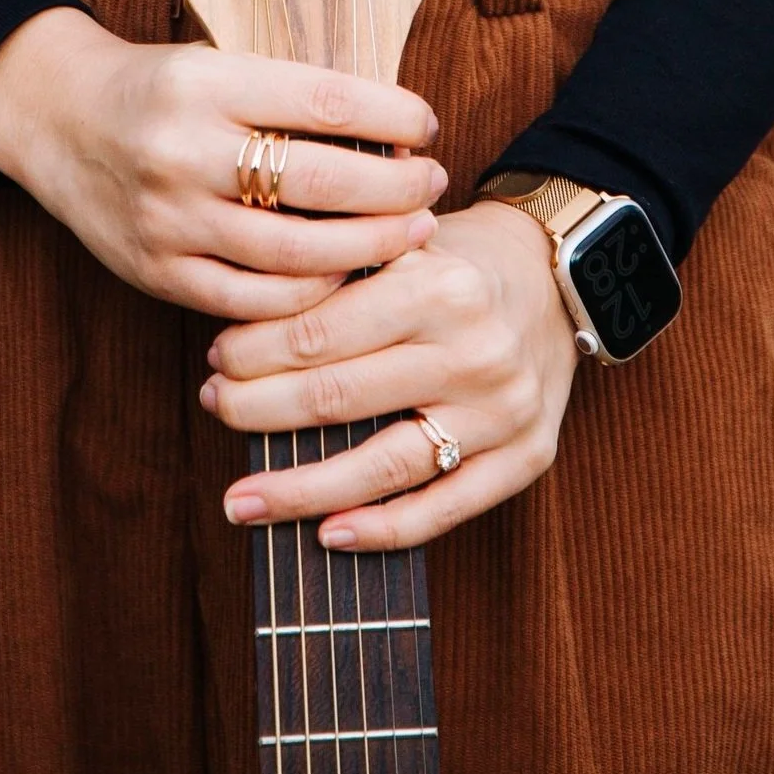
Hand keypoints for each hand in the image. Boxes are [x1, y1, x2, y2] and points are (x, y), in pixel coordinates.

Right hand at [0, 6, 445, 321]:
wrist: (58, 119)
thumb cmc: (159, 89)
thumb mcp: (218, 65)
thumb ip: (290, 98)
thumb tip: (393, 132)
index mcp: (207, 82)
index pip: (324, 99)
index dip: (390, 114)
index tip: (427, 125)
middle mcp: (186, 150)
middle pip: (319, 181)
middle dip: (394, 189)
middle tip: (432, 187)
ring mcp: (169, 218)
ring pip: (294, 252)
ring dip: (366, 248)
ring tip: (406, 234)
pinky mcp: (157, 272)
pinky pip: (250, 300)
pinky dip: (308, 294)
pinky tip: (342, 276)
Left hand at [200, 198, 580, 547]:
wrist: (558, 275)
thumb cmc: (457, 259)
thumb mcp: (402, 239)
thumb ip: (336, 270)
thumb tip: (238, 316)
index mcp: (437, 285)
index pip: (321, 333)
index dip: (255, 352)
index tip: (216, 358)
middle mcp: (473, 350)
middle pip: (341, 397)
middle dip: (260, 411)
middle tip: (214, 409)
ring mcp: (502, 411)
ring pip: (385, 465)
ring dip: (301, 490)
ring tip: (241, 500)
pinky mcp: (527, 457)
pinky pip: (446, 508)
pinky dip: (383, 530)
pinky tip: (329, 535)